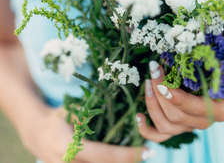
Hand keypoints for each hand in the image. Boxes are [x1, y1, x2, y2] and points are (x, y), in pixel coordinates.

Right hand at [20, 104, 152, 162]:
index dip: (126, 155)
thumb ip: (85, 114)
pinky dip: (110, 162)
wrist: (35, 132)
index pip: (104, 155)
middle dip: (128, 162)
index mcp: (70, 147)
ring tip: (140, 155)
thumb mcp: (69, 111)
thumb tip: (108, 106)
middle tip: (149, 153)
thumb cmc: (56, 116)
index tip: (146, 150)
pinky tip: (124, 157)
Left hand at [136, 62, 223, 142]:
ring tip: (147, 84)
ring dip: (153, 104)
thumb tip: (203, 53)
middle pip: (176, 116)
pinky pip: (160, 136)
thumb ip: (216, 63)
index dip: (175, 95)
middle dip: (160, 92)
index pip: (193, 107)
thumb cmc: (223, 69)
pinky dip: (147, 130)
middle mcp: (205, 122)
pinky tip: (138, 116)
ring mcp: (190, 126)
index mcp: (220, 109)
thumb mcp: (223, 66)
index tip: (160, 76)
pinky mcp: (179, 127)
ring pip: (166, 126)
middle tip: (153, 70)